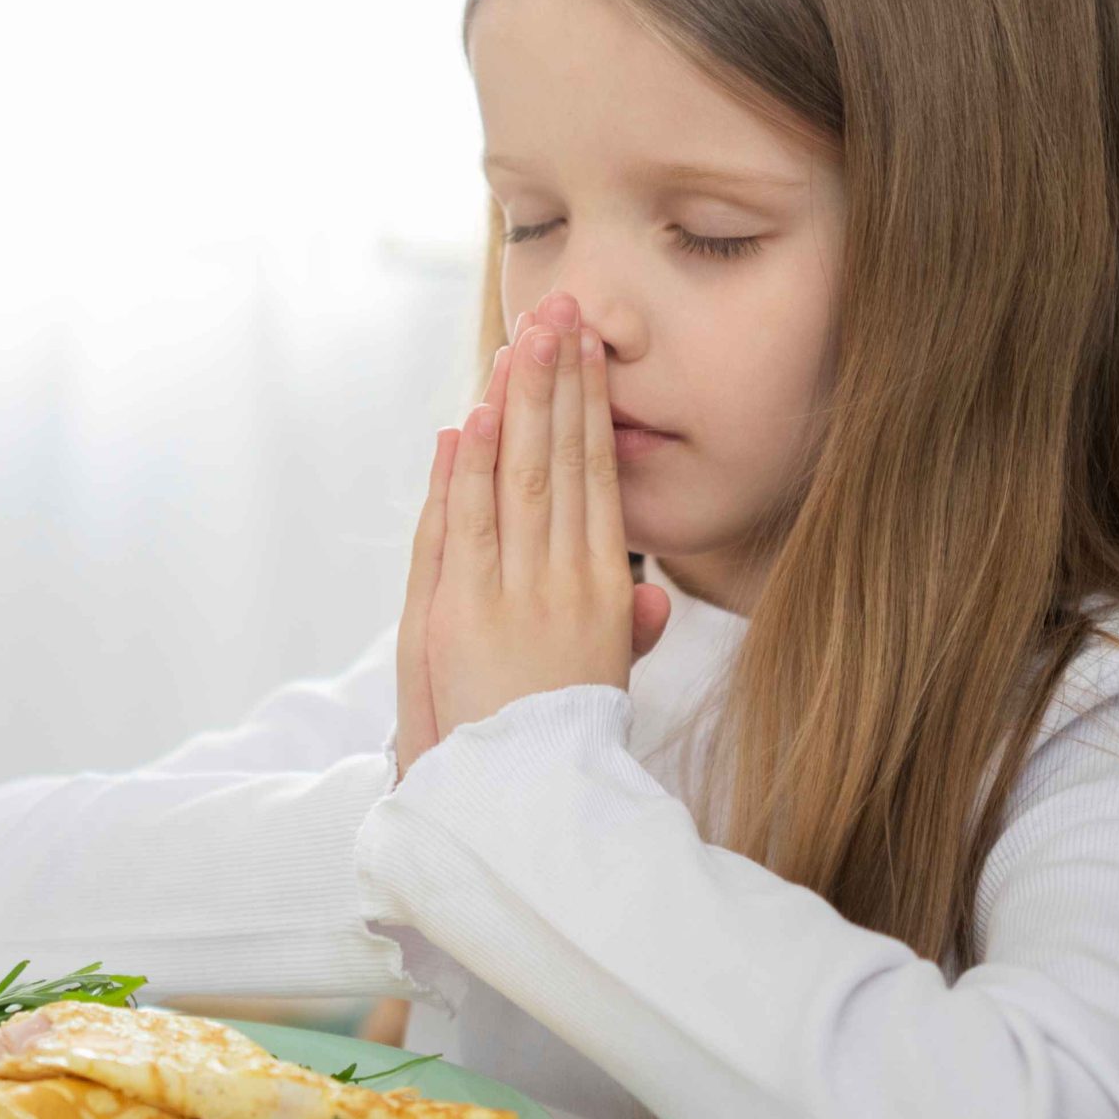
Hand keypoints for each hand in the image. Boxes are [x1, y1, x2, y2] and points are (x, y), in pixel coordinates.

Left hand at [394, 292, 670, 781]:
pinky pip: (463, 525)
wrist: (524, 807)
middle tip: (558, 311)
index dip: (587, 411)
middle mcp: (561, 586)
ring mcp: (509, 597)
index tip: (584, 352)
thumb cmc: (561, 750)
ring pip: (516, 482)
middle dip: (557, 383)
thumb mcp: (608, 688)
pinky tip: (474, 418)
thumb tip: (658, 598)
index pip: (595, 481)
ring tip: (520, 340)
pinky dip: (467, 469)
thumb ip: (630, 636)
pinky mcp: (460, 616)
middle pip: (559, 464)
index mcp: (602, 596)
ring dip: (515, 406)